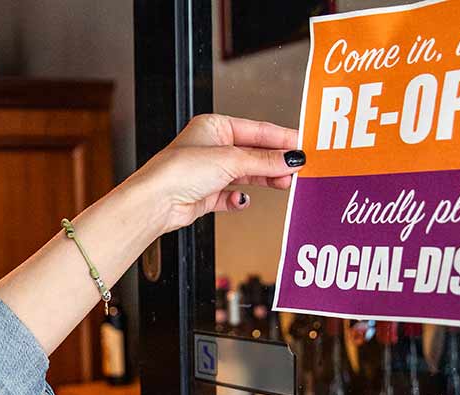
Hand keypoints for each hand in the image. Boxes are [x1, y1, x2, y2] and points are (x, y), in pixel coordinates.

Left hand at [120, 114, 302, 233]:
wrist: (156, 202)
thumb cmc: (179, 170)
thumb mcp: (231, 160)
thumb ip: (264, 160)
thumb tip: (291, 158)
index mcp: (214, 127)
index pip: (256, 130)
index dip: (281, 138)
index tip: (303, 144)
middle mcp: (211, 147)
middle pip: (253, 153)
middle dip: (275, 162)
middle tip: (297, 168)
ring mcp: (208, 172)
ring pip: (245, 174)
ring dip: (264, 179)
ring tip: (283, 184)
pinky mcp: (205, 194)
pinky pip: (230, 196)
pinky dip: (238, 199)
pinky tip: (242, 201)